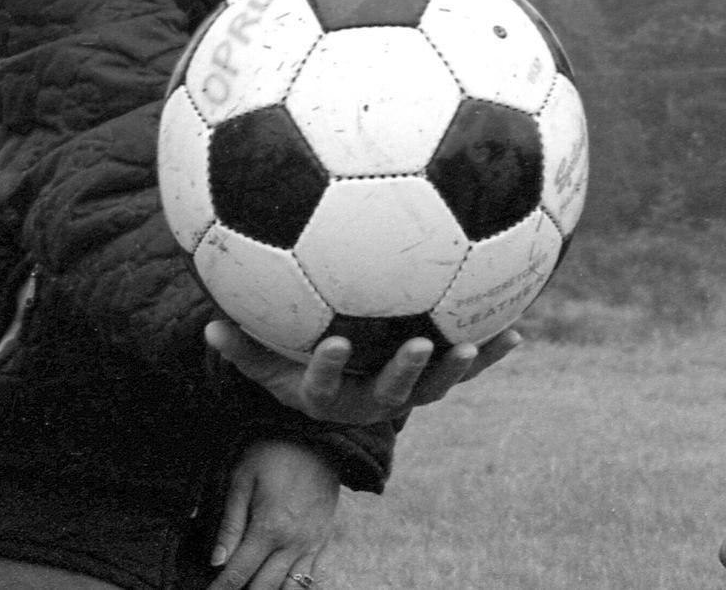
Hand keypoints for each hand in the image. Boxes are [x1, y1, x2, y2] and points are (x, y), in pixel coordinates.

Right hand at [205, 319, 519, 423]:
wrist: (338, 384)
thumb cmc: (294, 361)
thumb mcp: (265, 360)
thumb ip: (241, 346)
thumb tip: (208, 324)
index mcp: (331, 397)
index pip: (327, 388)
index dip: (330, 369)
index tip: (335, 343)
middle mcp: (372, 400)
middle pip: (391, 393)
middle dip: (404, 371)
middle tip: (416, 343)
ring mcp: (407, 392)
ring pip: (433, 386)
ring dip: (456, 367)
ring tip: (473, 343)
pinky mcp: (433, 376)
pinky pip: (463, 364)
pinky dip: (489, 350)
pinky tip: (517, 329)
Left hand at [208, 440, 337, 589]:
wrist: (318, 438)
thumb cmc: (274, 453)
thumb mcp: (242, 479)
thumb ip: (230, 524)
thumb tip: (217, 561)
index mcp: (270, 529)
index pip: (239, 573)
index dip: (221, 589)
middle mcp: (293, 544)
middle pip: (264, 588)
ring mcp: (311, 544)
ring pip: (291, 589)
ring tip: (252, 589)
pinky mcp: (323, 540)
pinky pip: (312, 577)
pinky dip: (296, 587)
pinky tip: (280, 586)